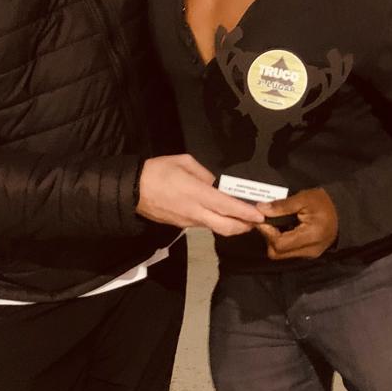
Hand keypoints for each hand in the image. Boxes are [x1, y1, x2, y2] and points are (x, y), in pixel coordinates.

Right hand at [135, 155, 262, 235]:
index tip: (260, 215)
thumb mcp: (184, 162)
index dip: (246, 213)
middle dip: (245, 227)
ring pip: (216, 228)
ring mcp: (189, 222)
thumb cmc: (157, 171)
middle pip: (226, 227)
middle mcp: (196, 212)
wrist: (131, 191)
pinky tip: (221, 215)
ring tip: (243, 218)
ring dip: (232, 225)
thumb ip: (204, 173)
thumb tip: (214, 183)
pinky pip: (205, 225)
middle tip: (256, 221)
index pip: (228, 207)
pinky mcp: (182, 226)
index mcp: (197, 194)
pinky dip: (218, 222)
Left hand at [255, 187, 338, 259]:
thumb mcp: (304, 198)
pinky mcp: (309, 254)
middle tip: (268, 221)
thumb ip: (282, 206)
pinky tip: (285, 228)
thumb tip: (260, 209)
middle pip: (277, 253)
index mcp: (311, 236)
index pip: (279, 243)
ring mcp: (309, 254)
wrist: (344, 211)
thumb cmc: (325, 202)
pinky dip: (282, 241)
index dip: (267, 232)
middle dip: (268, 238)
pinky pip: (289, 252)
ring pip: (281, 254)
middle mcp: (310, 250)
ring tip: (276, 223)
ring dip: (274, 240)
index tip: (262, 218)